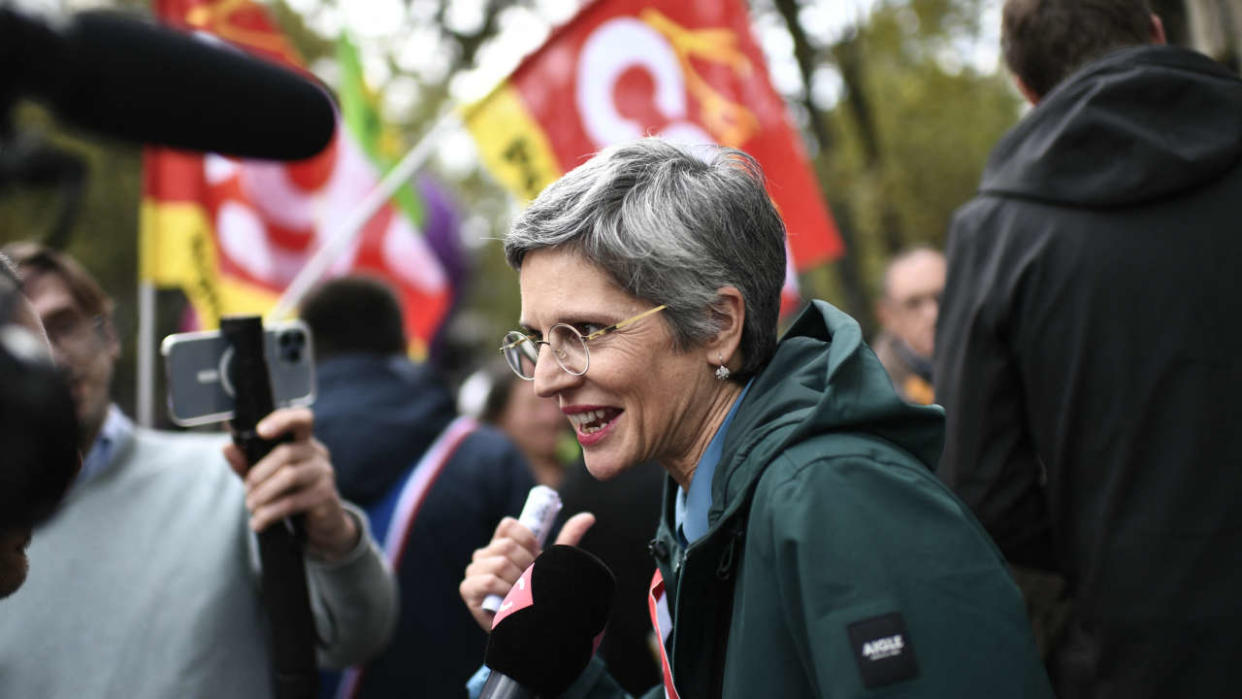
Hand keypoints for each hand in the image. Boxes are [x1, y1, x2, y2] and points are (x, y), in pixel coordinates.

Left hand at [222, 407, 358, 561]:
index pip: (302, 419)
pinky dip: (270, 513)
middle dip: (258, 474)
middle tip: (247, 492)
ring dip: (263, 494)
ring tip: (252, 507)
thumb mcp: (267, 477)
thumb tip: (227, 448)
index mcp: (304, 442)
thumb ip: (247, 463)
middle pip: (285, 452)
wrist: (322, 523)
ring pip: (288, 476)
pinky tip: (259, 522)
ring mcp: (324, 474)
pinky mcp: (325, 495)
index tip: (260, 431)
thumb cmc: (294, 494)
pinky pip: (293, 501)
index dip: (282, 420)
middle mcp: (318, 454)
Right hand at [459, 511, 595, 631]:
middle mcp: (484, 554)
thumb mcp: (554, 564)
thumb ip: (568, 539)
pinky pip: (490, 581)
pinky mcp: (467, 589)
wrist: (530, 629)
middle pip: (507, 545)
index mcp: (501, 543)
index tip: (538, 557)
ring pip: (500, 562)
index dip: (528, 540)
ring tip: (521, 594)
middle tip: (531, 583)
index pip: (509, 525)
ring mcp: (473, 570)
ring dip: (518, 581)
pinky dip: (506, 590)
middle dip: (527, 565)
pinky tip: (510, 600)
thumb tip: (589, 516)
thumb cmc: (540, 593)